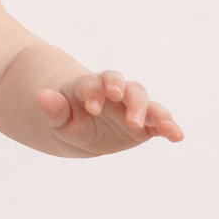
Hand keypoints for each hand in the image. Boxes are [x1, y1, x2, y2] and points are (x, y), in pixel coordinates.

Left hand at [35, 70, 182, 151]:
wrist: (83, 128)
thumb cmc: (68, 120)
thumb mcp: (58, 118)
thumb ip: (53, 108)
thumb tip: (40, 96)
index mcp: (91, 87)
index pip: (95, 83)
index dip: (96, 92)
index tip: (93, 108)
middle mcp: (115, 93)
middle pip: (128, 88)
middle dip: (132, 102)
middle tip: (130, 120)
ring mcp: (131, 106)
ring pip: (146, 102)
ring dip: (154, 113)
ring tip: (162, 125)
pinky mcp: (144, 123)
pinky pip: (159, 121)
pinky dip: (169, 127)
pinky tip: (177, 136)